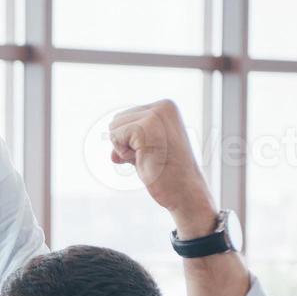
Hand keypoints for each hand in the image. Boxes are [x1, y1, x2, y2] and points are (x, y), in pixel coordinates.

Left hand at [107, 100, 217, 238]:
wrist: (184, 189)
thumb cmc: (167, 173)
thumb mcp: (146, 152)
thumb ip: (129, 145)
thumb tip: (112, 155)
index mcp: (165, 107)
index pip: (124, 117)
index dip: (128, 140)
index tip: (151, 151)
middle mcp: (162, 106)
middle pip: (116, 121)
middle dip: (124, 143)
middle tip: (149, 156)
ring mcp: (155, 114)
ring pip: (114, 128)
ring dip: (124, 149)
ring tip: (148, 156)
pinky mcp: (147, 126)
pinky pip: (116, 137)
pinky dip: (124, 153)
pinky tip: (145, 158)